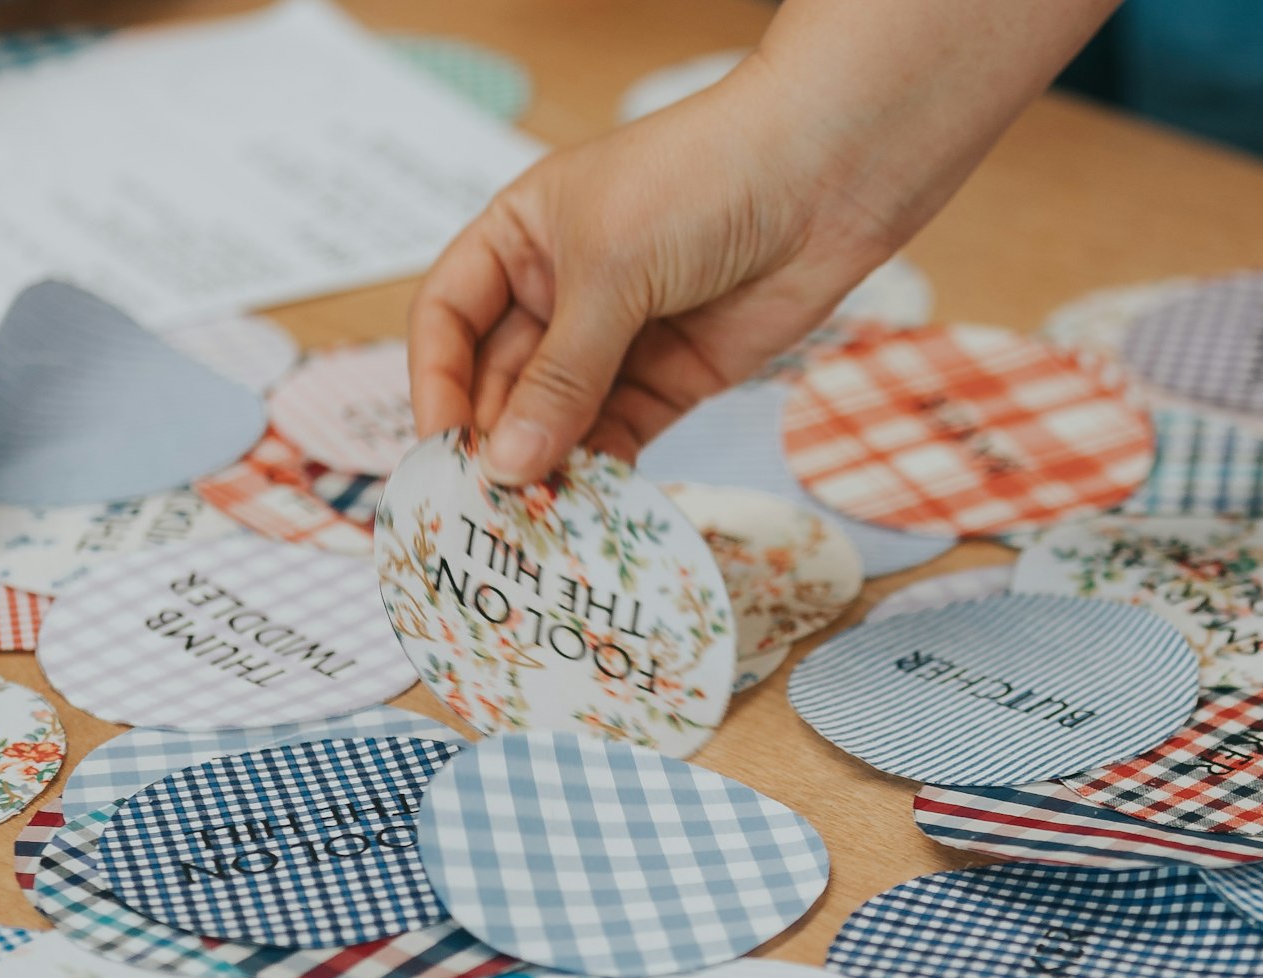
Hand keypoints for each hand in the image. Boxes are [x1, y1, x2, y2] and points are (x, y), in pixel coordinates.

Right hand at [404, 73, 902, 483]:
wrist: (826, 173)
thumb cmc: (699, 182)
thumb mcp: (610, 270)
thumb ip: (559, 375)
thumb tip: (505, 465)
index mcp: (518, 237)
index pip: (448, 317)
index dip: (436, 381)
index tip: (441, 447)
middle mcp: (559, 289)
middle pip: (500, 379)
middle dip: (494, 438)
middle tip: (489, 506)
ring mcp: (617, 335)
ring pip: (559, 416)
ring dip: (546, 465)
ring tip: (535, 519)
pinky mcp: (673, 375)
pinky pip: (619, 433)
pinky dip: (602, 469)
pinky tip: (589, 507)